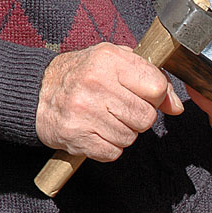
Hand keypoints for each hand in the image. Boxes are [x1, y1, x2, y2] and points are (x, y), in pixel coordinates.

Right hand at [35, 43, 183, 161]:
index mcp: (108, 60)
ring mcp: (84, 112)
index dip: (155, 95)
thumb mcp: (116, 62)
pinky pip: (113, 152)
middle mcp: (95, 84)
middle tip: (120, 108)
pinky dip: (108, 147)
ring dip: (123, 132)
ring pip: (131, 137)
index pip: (157, 87)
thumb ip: (151, 77)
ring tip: (105, 118)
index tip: (142, 94)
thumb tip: (175, 106)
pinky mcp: (76, 137)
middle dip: (139, 117)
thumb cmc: (82, 74)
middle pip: (146, 117)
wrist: (36, 93)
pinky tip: (96, 131)